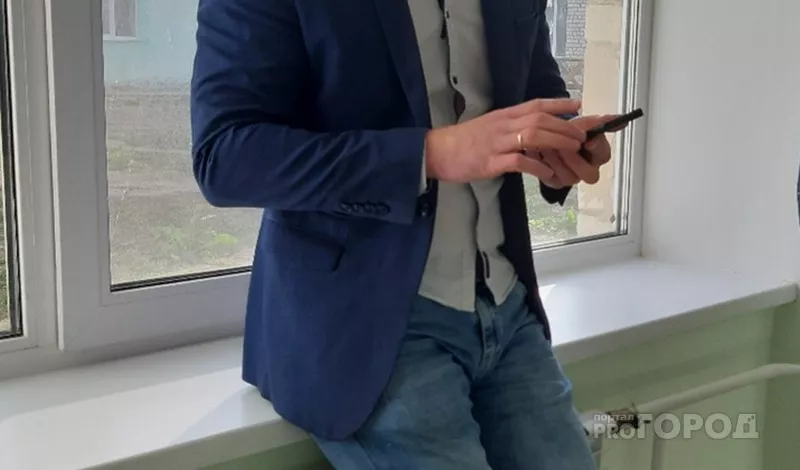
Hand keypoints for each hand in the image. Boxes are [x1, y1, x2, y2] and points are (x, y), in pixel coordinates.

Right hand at [424, 99, 585, 182]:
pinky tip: (549, 174)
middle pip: (539, 119)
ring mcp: (497, 143)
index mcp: (503, 115)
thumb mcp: (489, 126)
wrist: (437, 151)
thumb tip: (534, 130)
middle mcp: (503, 125)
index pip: (536, 104)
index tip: (578, 105)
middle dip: (564, 126)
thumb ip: (510, 126)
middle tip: (581, 136)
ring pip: (533, 135)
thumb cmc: (464, 141)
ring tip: (572, 150)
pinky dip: (538, 167)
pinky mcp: (492, 162)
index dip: (559, 103)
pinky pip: (520, 161)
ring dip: (556, 142)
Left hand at [538, 114, 626, 188]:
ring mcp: (572, 177)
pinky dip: (544, 165)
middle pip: (589, 173)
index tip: (587, 140)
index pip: (604, 155)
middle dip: (574, 159)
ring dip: (557, 160)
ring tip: (547, 146)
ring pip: (569, 177)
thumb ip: (597, 122)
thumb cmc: (566, 133)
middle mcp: (587, 169)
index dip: (596, 148)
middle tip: (563, 147)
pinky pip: (552, 179)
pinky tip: (540, 154)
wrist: (546, 138)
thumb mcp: (581, 124)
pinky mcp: (556, 182)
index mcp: (597, 155)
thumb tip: (617, 118)